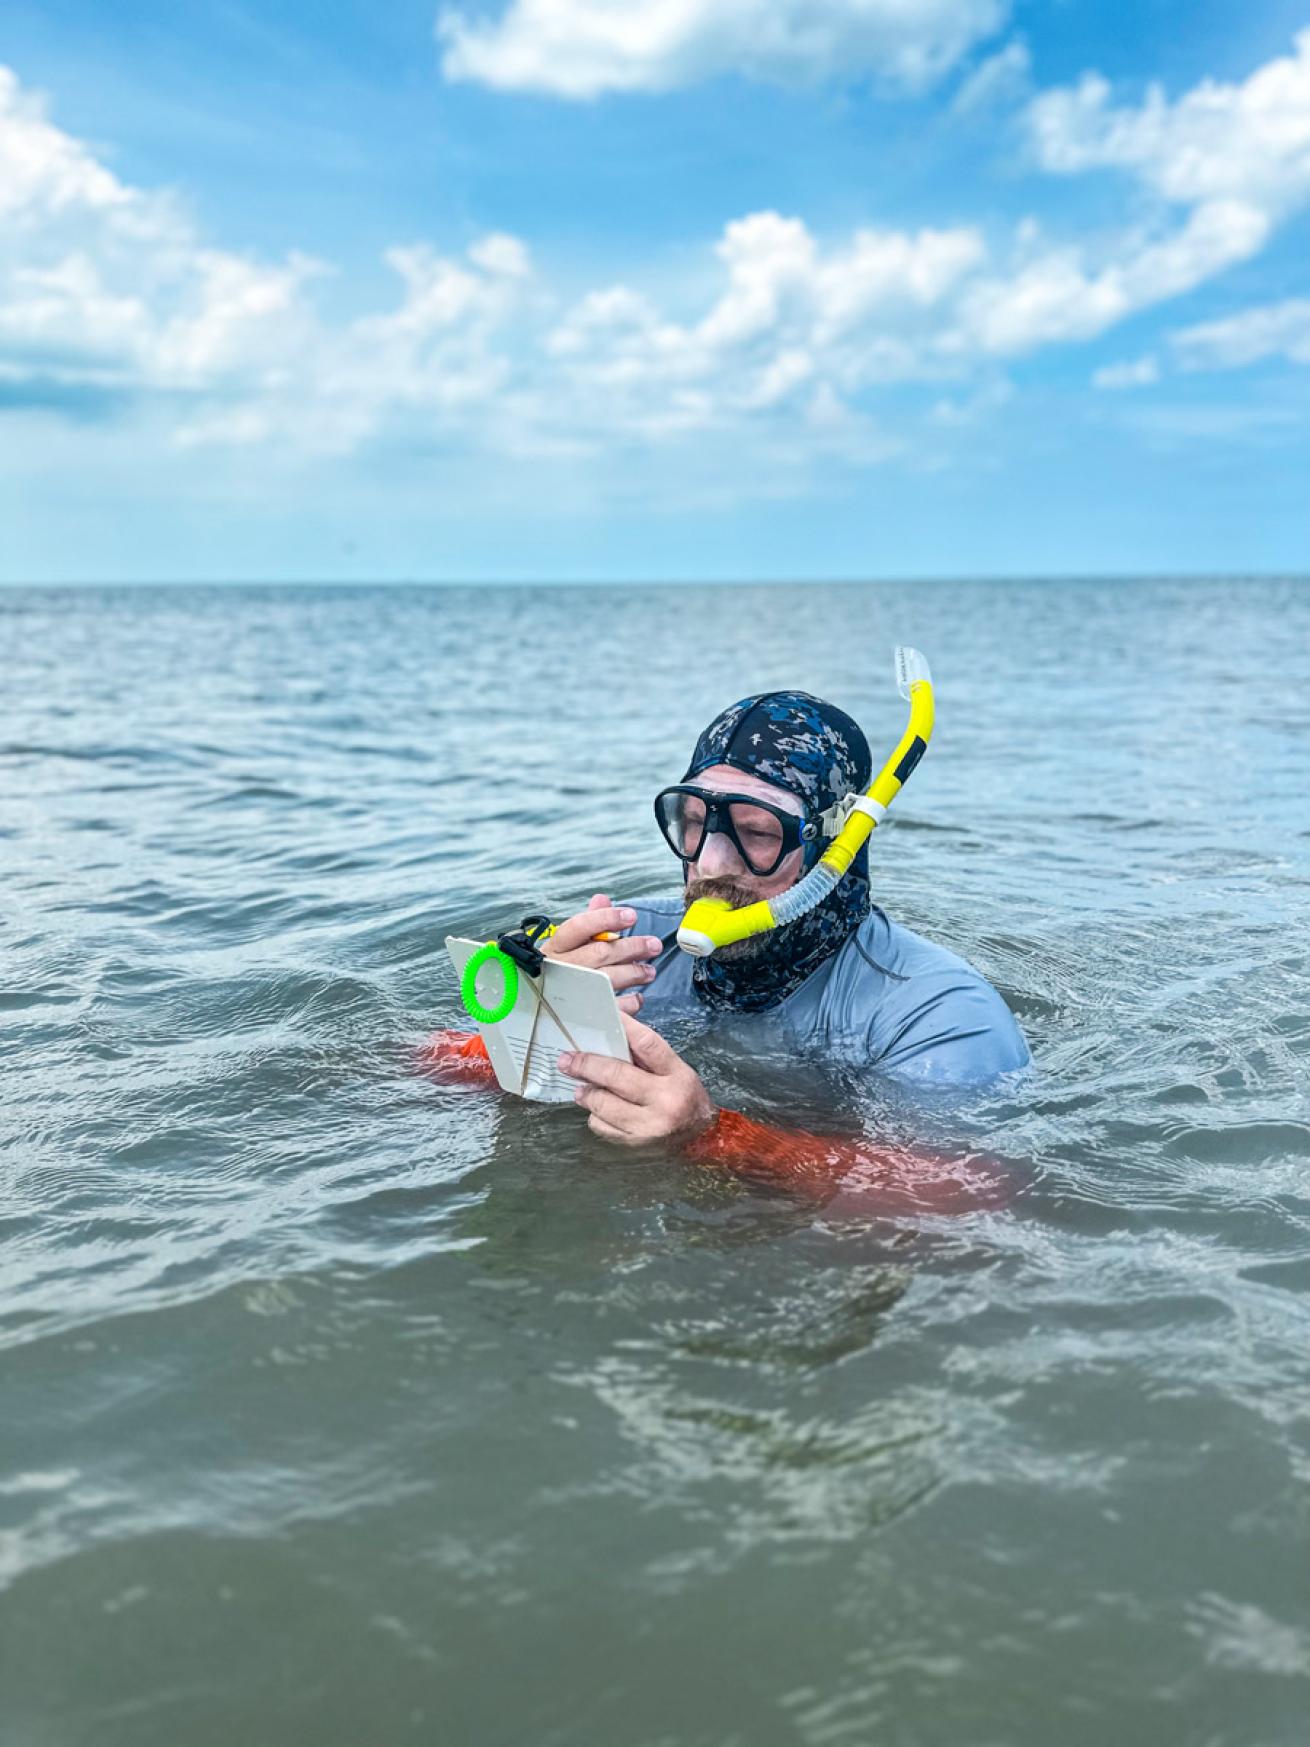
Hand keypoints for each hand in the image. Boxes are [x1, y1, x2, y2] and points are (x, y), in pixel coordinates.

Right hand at [542, 893, 663, 1016]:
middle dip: (631, 947)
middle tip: (653, 945)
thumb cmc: (558, 972)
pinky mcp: (581, 1015)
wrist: (536, 1009)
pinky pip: (610, 1007)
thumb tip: (601, 898)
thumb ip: (587, 922)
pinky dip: (628, 1002)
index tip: (631, 915)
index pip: (580, 927)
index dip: (606, 919)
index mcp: (556, 947)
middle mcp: (561, 968)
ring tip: (649, 971)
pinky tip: (638, 997)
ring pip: (607, 979)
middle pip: (600, 953)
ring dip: (634, 973)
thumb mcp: (566, 946)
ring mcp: (570, 992)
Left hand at [560, 1013, 715, 1147]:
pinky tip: (600, 1112)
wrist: (702, 1141)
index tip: (599, 1018)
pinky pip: (602, 1126)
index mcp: (677, 1076)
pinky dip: (596, 1116)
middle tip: (567, 1060)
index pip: (647, 1043)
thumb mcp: (676, 1071)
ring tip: (582, 1089)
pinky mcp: (635, 1146)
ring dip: (587, 1093)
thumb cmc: (684, 1098)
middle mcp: (665, 1102)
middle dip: (586, 1064)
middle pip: (616, 1074)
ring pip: (603, 1103)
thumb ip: (647, 1054)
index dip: (622, 1026)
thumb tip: (612, 1030)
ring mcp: (649, 1127)